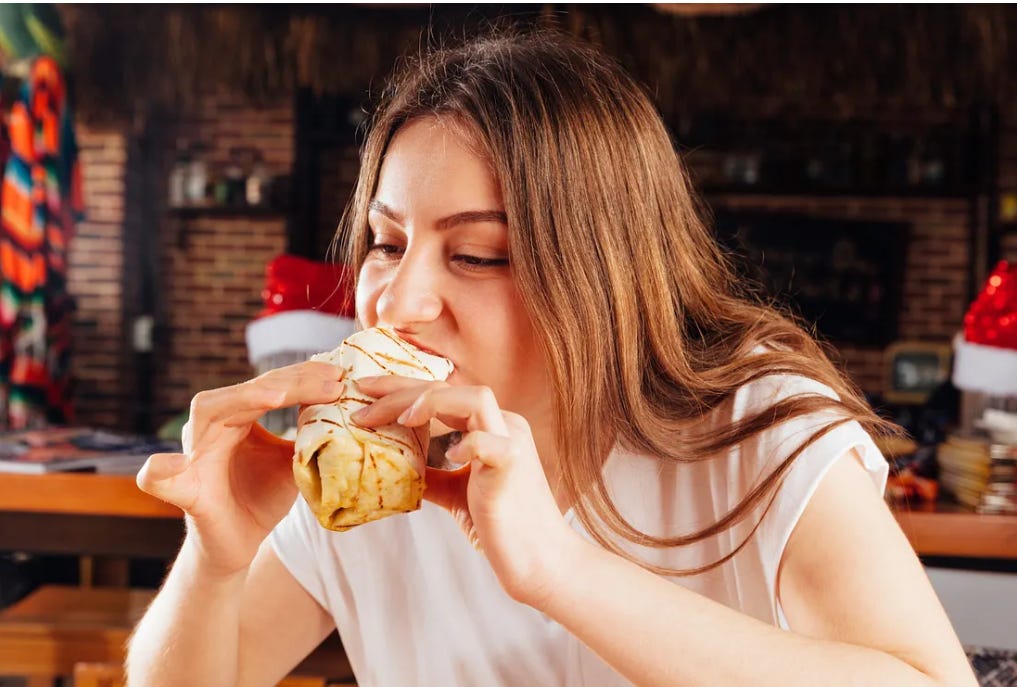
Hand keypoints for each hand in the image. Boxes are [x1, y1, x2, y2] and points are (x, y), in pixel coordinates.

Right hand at [136, 362, 343, 575]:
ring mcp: (192, 454)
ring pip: (208, 412)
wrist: (237, 544)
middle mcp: (211, 426)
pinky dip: (161, 469)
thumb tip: (343, 408)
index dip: (303, 378)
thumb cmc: (262, 497)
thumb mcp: (294, 463)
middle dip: (289, 383)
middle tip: (330, 381)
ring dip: (243, 400)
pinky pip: (159, 476)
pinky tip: (176, 463)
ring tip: (278, 397)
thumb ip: (309, 436)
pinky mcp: (182, 490)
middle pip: (245, 391)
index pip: (270, 386)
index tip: (338, 376)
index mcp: (237, 417)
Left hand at [352, 376, 577, 605]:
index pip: (442, 394)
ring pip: (475, 398)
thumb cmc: (499, 526)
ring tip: (401, 419)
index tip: (365, 391)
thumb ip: (429, 474)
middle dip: (401, 389)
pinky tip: (449, 456)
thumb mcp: (454, 493)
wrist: (538, 560)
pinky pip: (490, 442)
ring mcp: (512, 442)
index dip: (401, 388)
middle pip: (450, 388)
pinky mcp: (514, 466)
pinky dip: (468, 443)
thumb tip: (390, 466)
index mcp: (490, 426)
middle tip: (362, 398)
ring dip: (431, 402)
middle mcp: (504, 425)